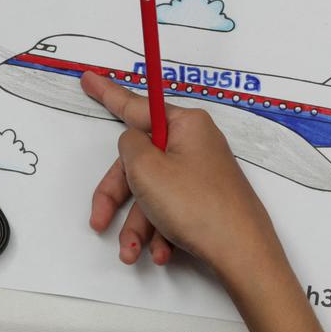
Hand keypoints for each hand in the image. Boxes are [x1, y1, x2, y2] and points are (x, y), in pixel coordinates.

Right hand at [81, 70, 284, 281]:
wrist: (242, 253)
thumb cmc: (198, 207)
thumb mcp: (147, 169)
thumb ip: (129, 145)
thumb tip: (131, 142)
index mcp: (186, 125)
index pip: (136, 105)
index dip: (108, 94)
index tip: (89, 78)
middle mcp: (196, 144)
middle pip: (139, 162)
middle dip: (118, 198)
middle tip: (99, 220)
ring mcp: (202, 173)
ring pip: (152, 193)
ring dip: (138, 224)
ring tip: (134, 251)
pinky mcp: (206, 200)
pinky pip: (171, 210)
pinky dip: (161, 231)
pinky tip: (162, 252)